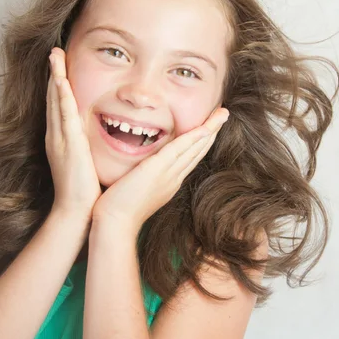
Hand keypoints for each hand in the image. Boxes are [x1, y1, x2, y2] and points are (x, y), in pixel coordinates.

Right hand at [46, 47, 100, 220]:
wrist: (76, 211)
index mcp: (63, 139)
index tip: (62, 66)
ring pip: (57, 101)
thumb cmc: (84, 189)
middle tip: (55, 52)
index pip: (61, 106)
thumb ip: (89, 147)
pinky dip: (61, 96)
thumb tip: (101, 138)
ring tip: (55, 55)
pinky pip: (64, 114)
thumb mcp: (86, 162)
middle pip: (55, 98)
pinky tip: (60, 80)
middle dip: (54, 74)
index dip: (60, 85)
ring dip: (55, 76)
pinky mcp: (67, 144)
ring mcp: (60, 138)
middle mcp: (57, 135)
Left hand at [91, 107, 229, 230]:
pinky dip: (194, 138)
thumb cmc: (119, 209)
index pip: (190, 157)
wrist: (114, 224)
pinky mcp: (157, 170)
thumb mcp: (136, 189)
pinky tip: (205, 128)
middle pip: (198, 151)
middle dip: (212, 131)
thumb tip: (140, 166)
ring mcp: (168, 174)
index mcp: (170, 181)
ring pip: (194, 148)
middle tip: (224, 114)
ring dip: (210, 129)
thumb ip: (143, 176)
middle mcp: (174, 177)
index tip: (210, 126)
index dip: (201, 140)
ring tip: (223, 113)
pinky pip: (179, 150)